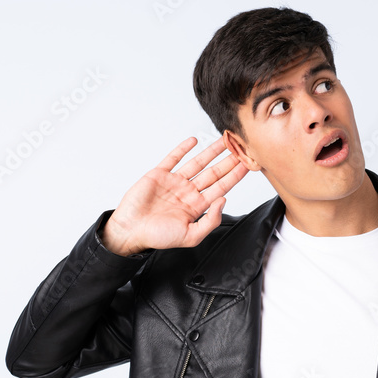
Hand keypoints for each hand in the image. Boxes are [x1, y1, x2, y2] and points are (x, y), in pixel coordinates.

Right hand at [101, 136, 248, 254]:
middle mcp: (188, 192)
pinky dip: (183, 149)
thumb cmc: (157, 237)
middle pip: (213, 173)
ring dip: (211, 151)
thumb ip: (210, 220)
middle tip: (241, 148)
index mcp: (197, 206)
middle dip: (228, 161)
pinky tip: (194, 141)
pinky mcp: (159, 175)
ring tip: (223, 140)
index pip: (222, 187)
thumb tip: (223, 200)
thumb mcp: (191, 236)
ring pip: (197, 163)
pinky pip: (173, 158)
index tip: (247, 165)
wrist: (130, 231)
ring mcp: (174, 182)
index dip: (235, 176)